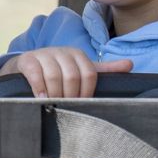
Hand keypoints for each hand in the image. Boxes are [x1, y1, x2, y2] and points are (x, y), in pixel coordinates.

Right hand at [4, 47, 130, 97]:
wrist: (27, 66)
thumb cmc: (59, 71)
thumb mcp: (81, 70)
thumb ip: (104, 69)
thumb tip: (130, 64)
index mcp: (77, 54)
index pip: (89, 73)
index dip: (87, 91)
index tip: (82, 102)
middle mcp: (61, 51)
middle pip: (72, 76)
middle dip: (71, 94)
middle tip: (67, 105)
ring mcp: (43, 54)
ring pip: (54, 75)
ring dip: (55, 93)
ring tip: (54, 103)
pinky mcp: (27, 59)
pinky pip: (36, 74)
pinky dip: (40, 88)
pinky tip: (41, 97)